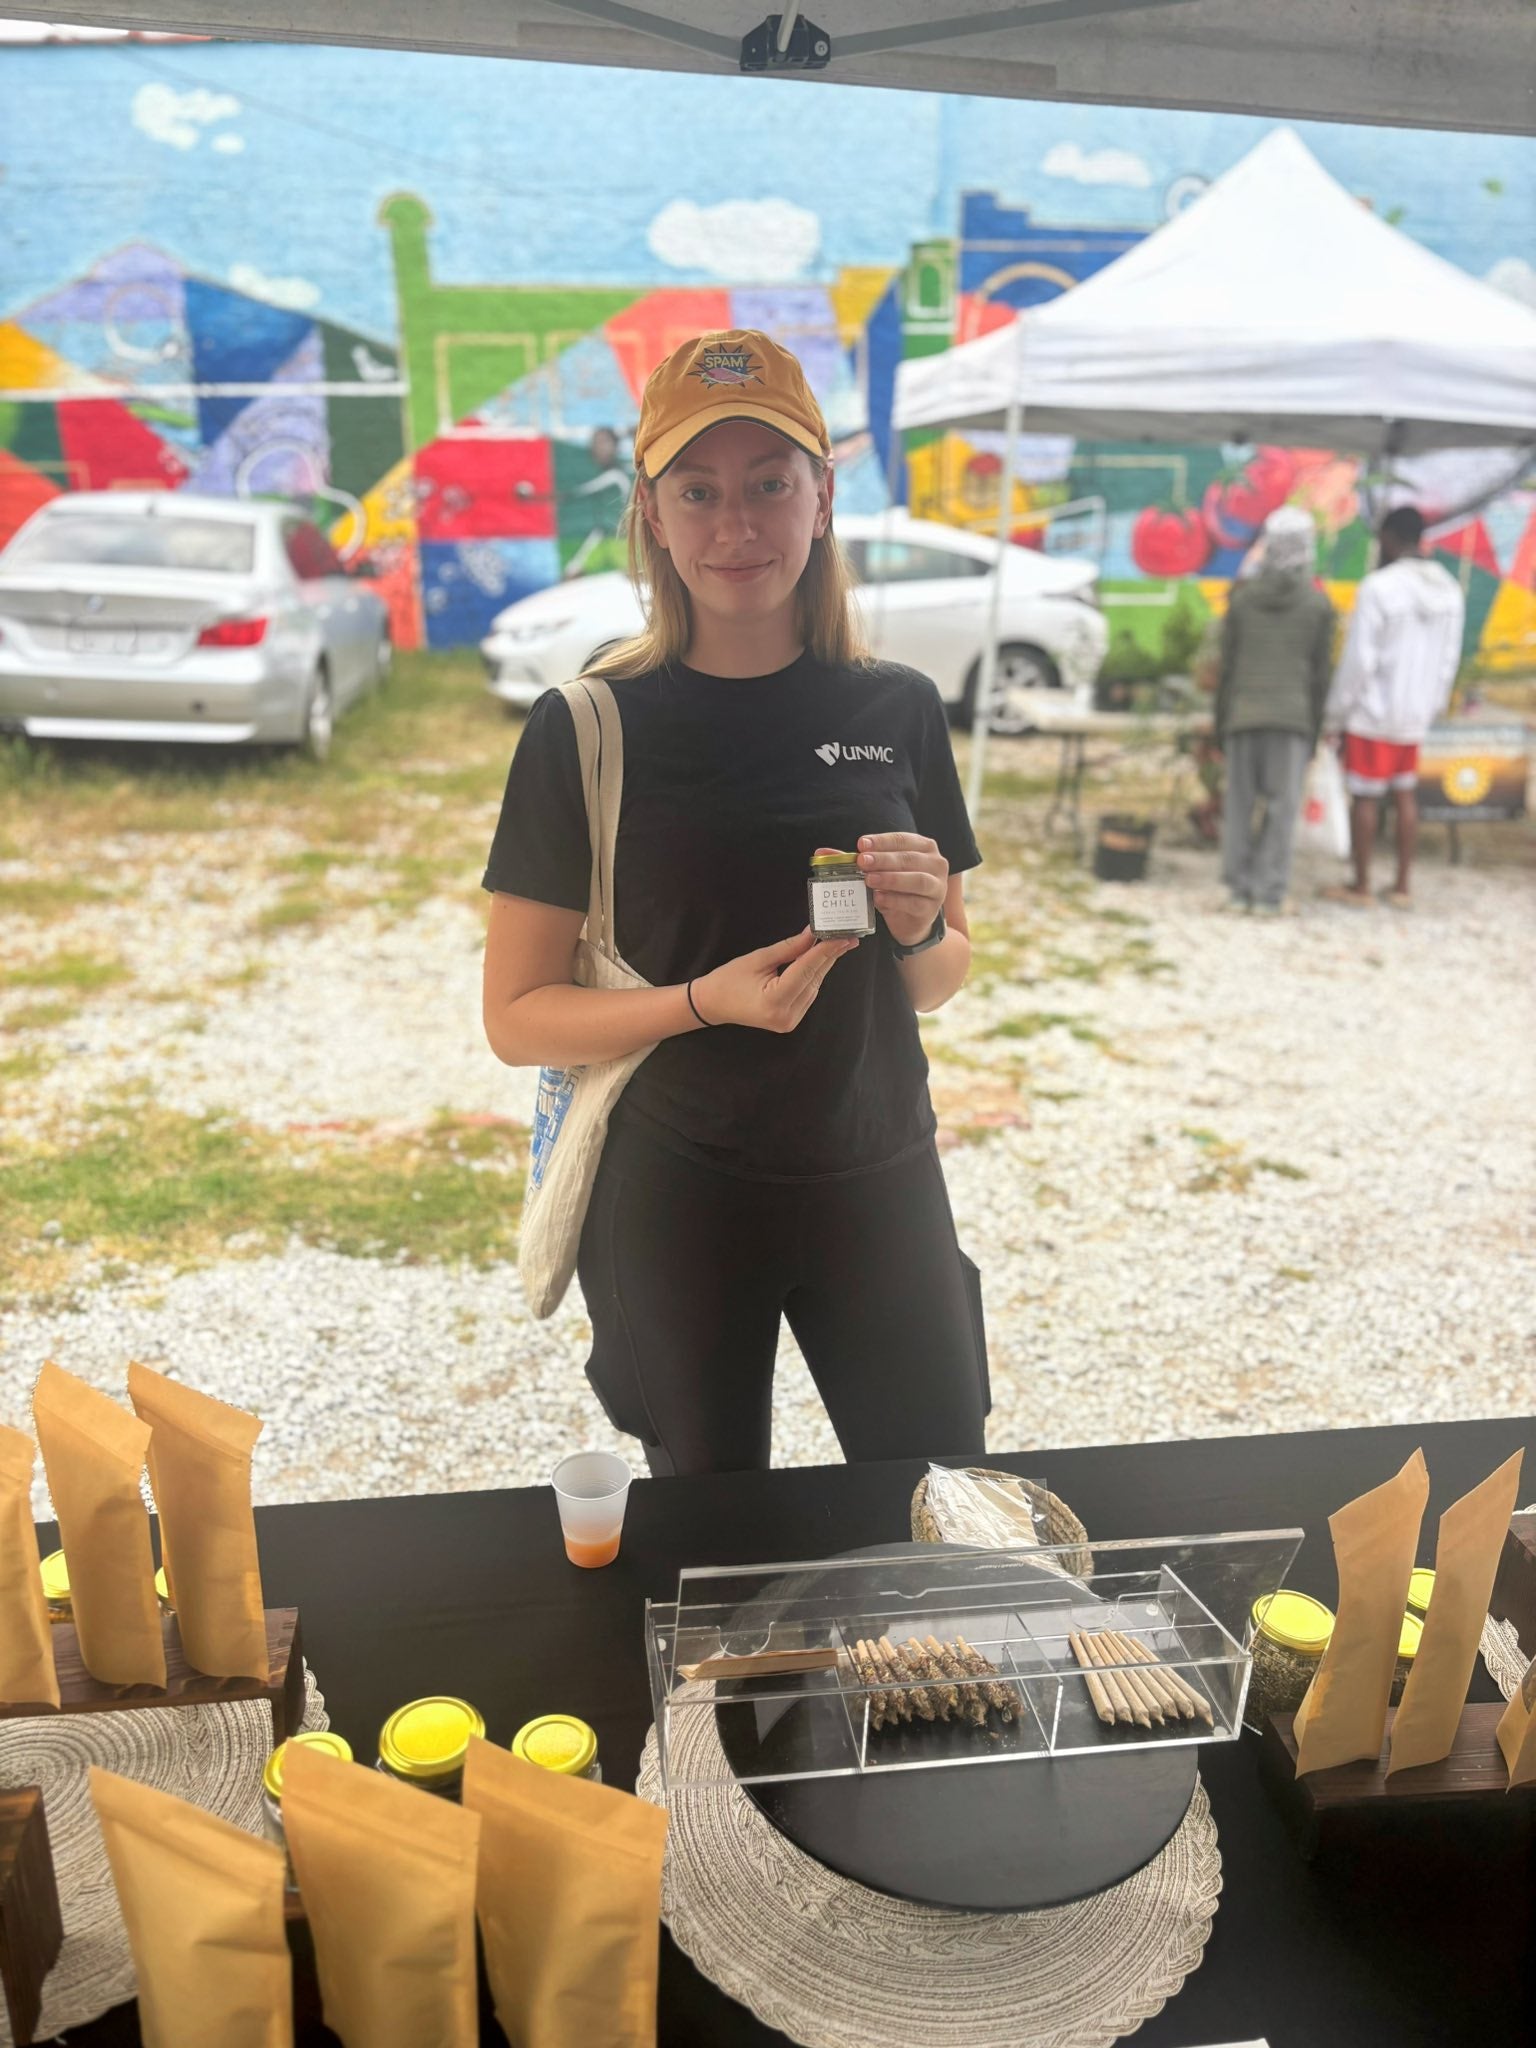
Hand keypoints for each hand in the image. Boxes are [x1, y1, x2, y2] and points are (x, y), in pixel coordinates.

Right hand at [691, 927, 857, 1033]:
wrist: (712, 1003)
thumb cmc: (729, 979)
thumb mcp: (758, 958)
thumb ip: (789, 948)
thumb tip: (813, 933)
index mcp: (774, 1001)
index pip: (806, 970)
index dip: (826, 951)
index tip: (844, 937)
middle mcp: (786, 1016)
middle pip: (814, 979)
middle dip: (830, 956)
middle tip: (847, 936)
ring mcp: (790, 1022)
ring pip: (814, 986)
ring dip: (824, 965)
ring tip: (837, 944)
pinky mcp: (791, 1020)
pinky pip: (808, 993)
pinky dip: (814, 975)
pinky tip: (821, 960)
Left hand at [856, 832, 947, 948]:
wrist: (912, 920)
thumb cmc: (896, 889)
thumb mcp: (878, 872)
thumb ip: (854, 861)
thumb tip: (821, 853)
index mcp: (924, 847)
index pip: (902, 839)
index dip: (881, 841)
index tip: (861, 844)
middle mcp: (936, 864)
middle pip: (908, 858)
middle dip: (883, 859)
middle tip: (862, 861)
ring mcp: (937, 887)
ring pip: (916, 880)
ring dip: (890, 878)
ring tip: (869, 879)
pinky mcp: (931, 909)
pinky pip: (914, 903)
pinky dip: (895, 900)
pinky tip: (878, 898)